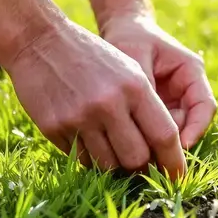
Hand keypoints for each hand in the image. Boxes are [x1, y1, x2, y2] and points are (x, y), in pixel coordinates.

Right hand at [5, 20, 185, 177]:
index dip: (174, 161)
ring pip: (108, 165)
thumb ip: (145, 107)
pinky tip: (85, 136)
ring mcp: (79, 118)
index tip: (178, 176)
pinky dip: (88, 156)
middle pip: (137, 159)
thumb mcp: (126, 70)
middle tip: (139, 163)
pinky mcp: (55, 128)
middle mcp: (108, 104)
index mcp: (134, 87)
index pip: (164, 135)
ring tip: (110, 146)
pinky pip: (81, 158)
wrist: (38, 41)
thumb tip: (160, 150)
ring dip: (113, 164)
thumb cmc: (91, 57)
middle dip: (141, 166)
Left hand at [99, 14, 216, 149]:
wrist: (119, 30)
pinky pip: (157, 130)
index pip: (205, 106)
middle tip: (154, 160)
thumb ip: (144, 86)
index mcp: (191, 71)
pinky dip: (146, 139)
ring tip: (138, 154)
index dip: (196, 128)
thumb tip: (147, 121)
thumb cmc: (129, 38)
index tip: (179, 145)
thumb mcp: (135, 57)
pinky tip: (129, 145)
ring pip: (173, 131)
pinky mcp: (157, 109)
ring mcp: (173, 100)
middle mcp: (187, 89)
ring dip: (158, 143)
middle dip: (174, 142)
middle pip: (189, 124)